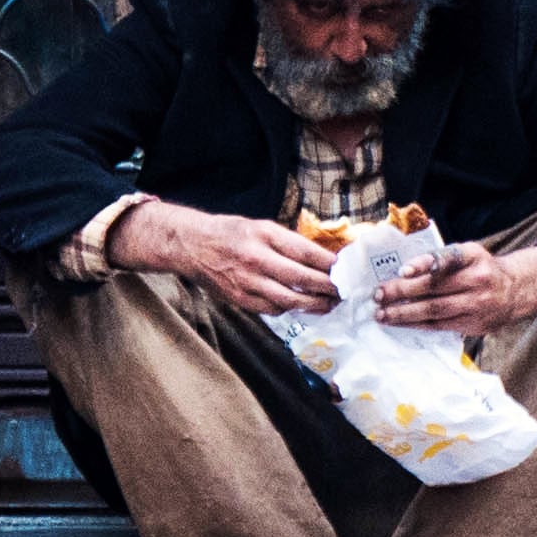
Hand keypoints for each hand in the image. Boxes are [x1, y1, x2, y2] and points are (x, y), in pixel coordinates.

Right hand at [115, 202, 340, 317]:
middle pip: (301, 278)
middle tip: (343, 292)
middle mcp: (257, 258)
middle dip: (327, 287)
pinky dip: (290, 309)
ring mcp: (248, 282)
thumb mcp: (260, 227)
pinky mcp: (241, 299)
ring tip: (328, 304)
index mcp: (264, 235)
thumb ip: (287, 242)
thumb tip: (320, 258)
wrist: (193, 245)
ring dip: (313, 304)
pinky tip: (300, 306)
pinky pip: (272, 309)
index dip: (328, 264)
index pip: (305, 251)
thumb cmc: (230, 233)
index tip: (344, 270)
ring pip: (290, 299)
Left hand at [374, 242, 536, 335]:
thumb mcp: (468, 253)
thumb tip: (403, 270)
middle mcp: (477, 280)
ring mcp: (477, 305)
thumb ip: (442, 258)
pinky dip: (417, 324)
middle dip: (402, 292)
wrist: (516, 290)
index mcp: (472, 256)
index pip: (448, 258)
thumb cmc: (481, 268)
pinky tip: (400, 322)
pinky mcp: (474, 324)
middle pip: (434, 288)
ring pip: (435, 311)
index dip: (425, 263)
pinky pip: (440, 325)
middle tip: (378, 294)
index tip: (403, 270)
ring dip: (404, 313)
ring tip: (382, 313)